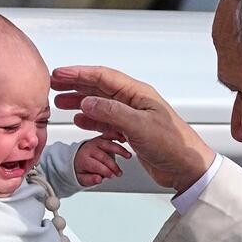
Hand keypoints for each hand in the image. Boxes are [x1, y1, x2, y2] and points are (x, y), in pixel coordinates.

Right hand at [52, 66, 214, 192]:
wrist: (187, 167)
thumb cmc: (173, 144)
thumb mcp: (140, 126)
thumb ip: (112, 113)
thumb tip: (88, 102)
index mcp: (138, 94)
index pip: (104, 77)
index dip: (79, 74)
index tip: (59, 74)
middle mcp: (134, 102)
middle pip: (99, 88)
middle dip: (75, 85)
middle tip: (54, 85)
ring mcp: (132, 117)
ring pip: (100, 104)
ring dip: (80, 102)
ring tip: (61, 102)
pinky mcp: (131, 132)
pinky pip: (106, 121)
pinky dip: (91, 120)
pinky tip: (80, 120)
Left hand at [74, 135, 131, 185]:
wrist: (80, 156)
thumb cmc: (83, 168)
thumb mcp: (83, 178)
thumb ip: (90, 180)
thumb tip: (98, 179)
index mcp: (83, 158)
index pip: (95, 165)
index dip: (105, 171)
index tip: (112, 176)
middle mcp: (89, 148)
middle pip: (103, 156)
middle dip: (113, 165)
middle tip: (119, 173)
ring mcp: (96, 141)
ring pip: (108, 144)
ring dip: (120, 150)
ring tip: (128, 156)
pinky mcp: (102, 137)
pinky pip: (110, 134)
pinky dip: (117, 135)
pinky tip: (124, 139)